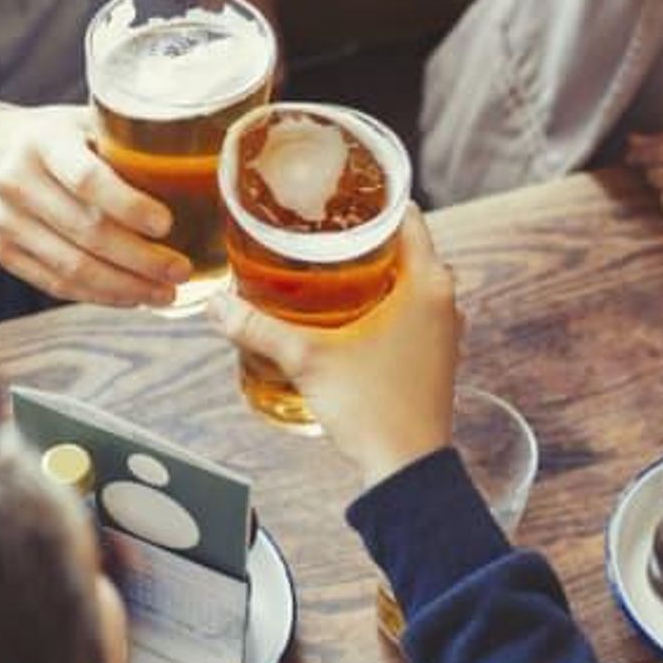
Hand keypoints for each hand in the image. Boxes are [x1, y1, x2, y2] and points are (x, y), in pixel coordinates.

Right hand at [0, 104, 187, 307]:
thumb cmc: (53, 138)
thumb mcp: (82, 122)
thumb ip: (126, 141)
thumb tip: (204, 163)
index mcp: (44, 142)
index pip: (87, 179)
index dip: (128, 205)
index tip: (167, 224)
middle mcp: (17, 182)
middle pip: (85, 232)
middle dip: (140, 259)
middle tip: (181, 271)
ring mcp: (5, 221)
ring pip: (72, 267)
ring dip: (125, 287)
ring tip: (166, 293)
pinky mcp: (2, 252)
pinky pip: (56, 283)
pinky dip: (99, 295)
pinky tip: (132, 297)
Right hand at [208, 210, 459, 486]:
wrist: (406, 471)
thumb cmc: (373, 410)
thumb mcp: (307, 359)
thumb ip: (259, 327)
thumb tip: (216, 305)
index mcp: (428, 282)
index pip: (407, 215)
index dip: (371, 199)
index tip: (335, 191)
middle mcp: (445, 298)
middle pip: (404, 245)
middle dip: (362, 235)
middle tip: (316, 226)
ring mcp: (444, 328)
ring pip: (408, 278)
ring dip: (372, 269)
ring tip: (323, 262)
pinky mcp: (435, 353)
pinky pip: (411, 308)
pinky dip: (382, 299)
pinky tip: (343, 308)